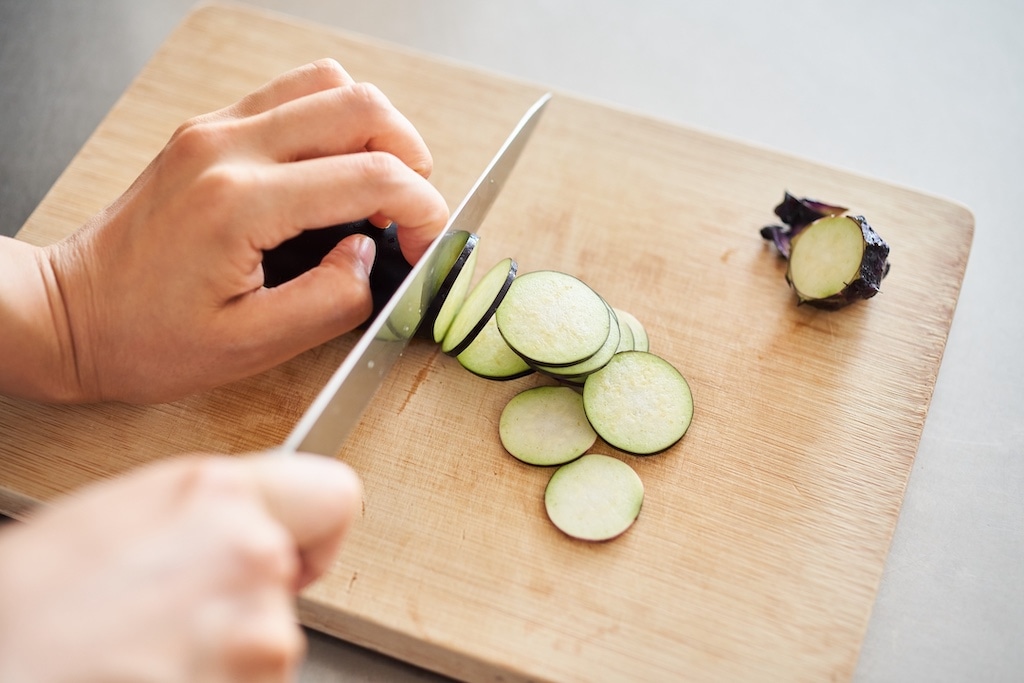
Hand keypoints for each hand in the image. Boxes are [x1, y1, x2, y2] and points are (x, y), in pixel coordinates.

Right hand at [0, 452, 361, 682]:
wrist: (2, 672)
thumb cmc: (22, 608)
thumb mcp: (113, 518)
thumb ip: (197, 512)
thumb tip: (236, 521)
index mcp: (217, 492)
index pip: (334, 494)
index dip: (314, 530)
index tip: (294, 552)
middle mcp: (253, 550)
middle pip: (289, 577)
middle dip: (245, 599)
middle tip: (174, 615)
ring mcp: (259, 626)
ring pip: (270, 640)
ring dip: (224, 651)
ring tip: (148, 650)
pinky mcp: (254, 682)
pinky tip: (155, 674)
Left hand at [44, 59, 448, 402]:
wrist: (71, 314)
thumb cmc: (145, 337)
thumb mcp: (249, 346)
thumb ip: (329, 303)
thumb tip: (371, 259)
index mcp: (241, 204)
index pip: (371, 174)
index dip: (422, 208)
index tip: (426, 242)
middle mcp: (228, 147)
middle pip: (360, 106)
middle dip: (411, 158)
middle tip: (410, 213)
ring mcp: (215, 129)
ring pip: (329, 84)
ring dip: (374, 130)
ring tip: (377, 187)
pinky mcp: (209, 129)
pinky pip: (292, 95)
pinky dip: (334, 123)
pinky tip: (332, 171)